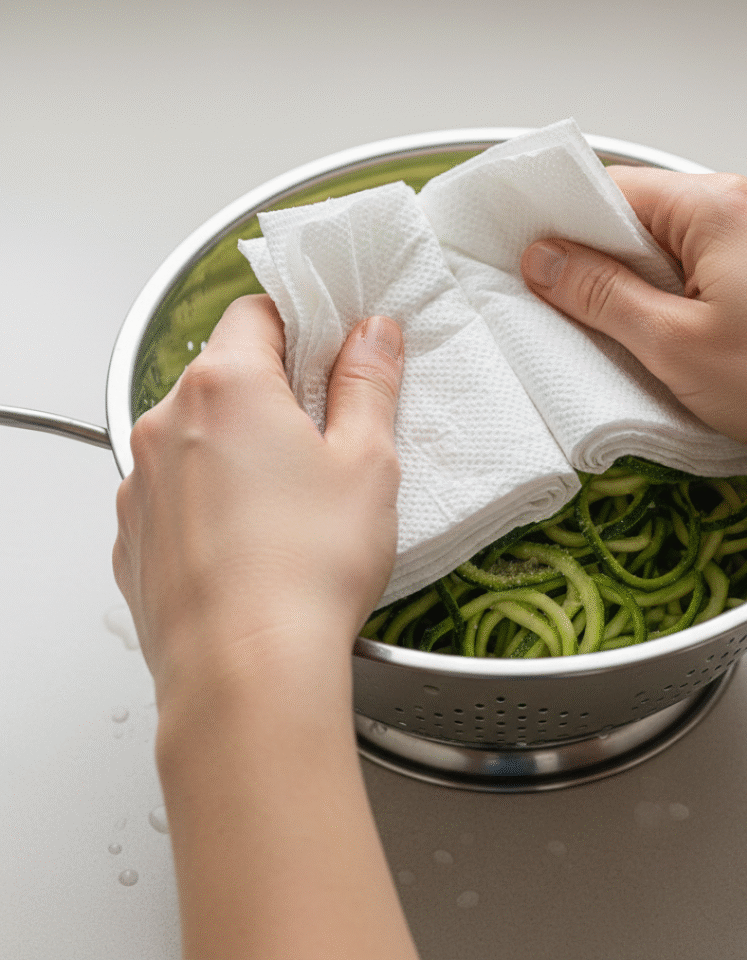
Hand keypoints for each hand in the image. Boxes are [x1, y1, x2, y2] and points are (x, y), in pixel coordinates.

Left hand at [113, 294, 404, 700]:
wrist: (246, 674)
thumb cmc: (307, 570)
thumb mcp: (367, 462)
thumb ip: (368, 383)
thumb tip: (371, 336)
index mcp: (228, 387)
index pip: (258, 312)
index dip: (303, 325)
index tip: (334, 356)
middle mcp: (167, 423)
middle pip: (226, 375)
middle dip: (277, 394)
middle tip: (328, 440)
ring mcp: (142, 483)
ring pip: (199, 437)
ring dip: (241, 449)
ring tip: (293, 506)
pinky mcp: (135, 536)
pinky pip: (177, 494)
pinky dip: (212, 501)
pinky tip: (255, 542)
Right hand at [521, 167, 746, 469]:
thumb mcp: (673, 345)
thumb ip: (599, 295)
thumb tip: (545, 259)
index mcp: (719, 205)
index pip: (613, 189)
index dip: (566, 227)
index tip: (538, 265)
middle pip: (653, 214)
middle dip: (614, 262)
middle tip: (592, 317)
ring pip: (692, 241)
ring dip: (659, 280)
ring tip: (657, 339)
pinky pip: (730, 260)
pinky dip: (701, 289)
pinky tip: (704, 338)